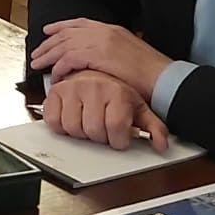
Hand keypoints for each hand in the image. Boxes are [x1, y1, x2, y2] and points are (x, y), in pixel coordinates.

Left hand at [30, 18, 172, 94]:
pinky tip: (55, 77)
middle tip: (36, 53)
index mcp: (112, 29)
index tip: (48, 31)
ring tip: (37, 64)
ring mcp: (101, 41)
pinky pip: (69, 59)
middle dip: (49, 43)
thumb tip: (96, 59)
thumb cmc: (150, 73)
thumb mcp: (129, 53)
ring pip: (64, 45)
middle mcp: (104, 31)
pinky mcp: (98, 55)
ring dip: (48, 55)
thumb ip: (111, 50)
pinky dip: (59, 68)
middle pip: (67, 33)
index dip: (60, 27)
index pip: (79, 23)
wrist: (165, 79)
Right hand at [39, 70, 168, 152]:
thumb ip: (153, 127)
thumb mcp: (138, 107)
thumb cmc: (116, 91)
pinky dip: (60, 125)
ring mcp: (72, 88)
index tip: (119, 137)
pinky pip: (53, 119)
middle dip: (99, 137)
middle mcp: (94, 87)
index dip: (118, 140)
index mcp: (116, 92)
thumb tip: (161, 144)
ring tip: (88, 122)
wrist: (95, 71)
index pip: (116, 127)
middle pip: (93, 130)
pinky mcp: (55, 92)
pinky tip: (72, 118)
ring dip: (80, 132)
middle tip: (103, 128)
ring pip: (72, 127)